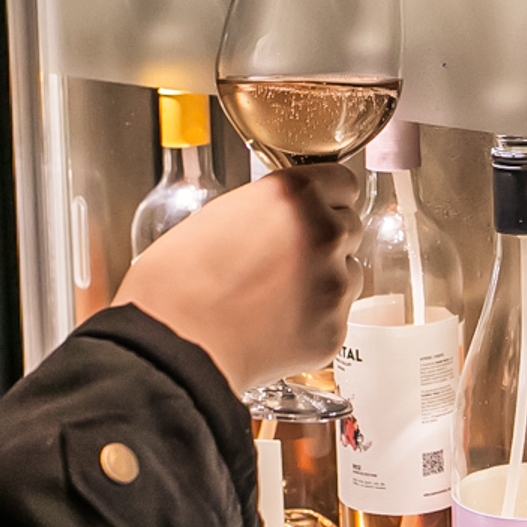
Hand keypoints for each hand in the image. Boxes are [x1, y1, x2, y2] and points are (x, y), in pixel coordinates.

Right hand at [115, 168, 363, 397]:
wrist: (176, 343)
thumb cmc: (180, 281)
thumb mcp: (220, 215)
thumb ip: (267, 209)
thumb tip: (280, 218)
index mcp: (295, 195)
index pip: (343, 183)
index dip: (327, 199)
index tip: (318, 209)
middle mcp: (324, 233)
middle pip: (350, 226)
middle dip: (326, 240)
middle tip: (288, 259)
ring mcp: (334, 284)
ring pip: (349, 273)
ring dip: (325, 280)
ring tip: (278, 296)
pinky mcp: (334, 329)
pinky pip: (336, 317)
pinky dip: (315, 320)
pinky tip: (278, 324)